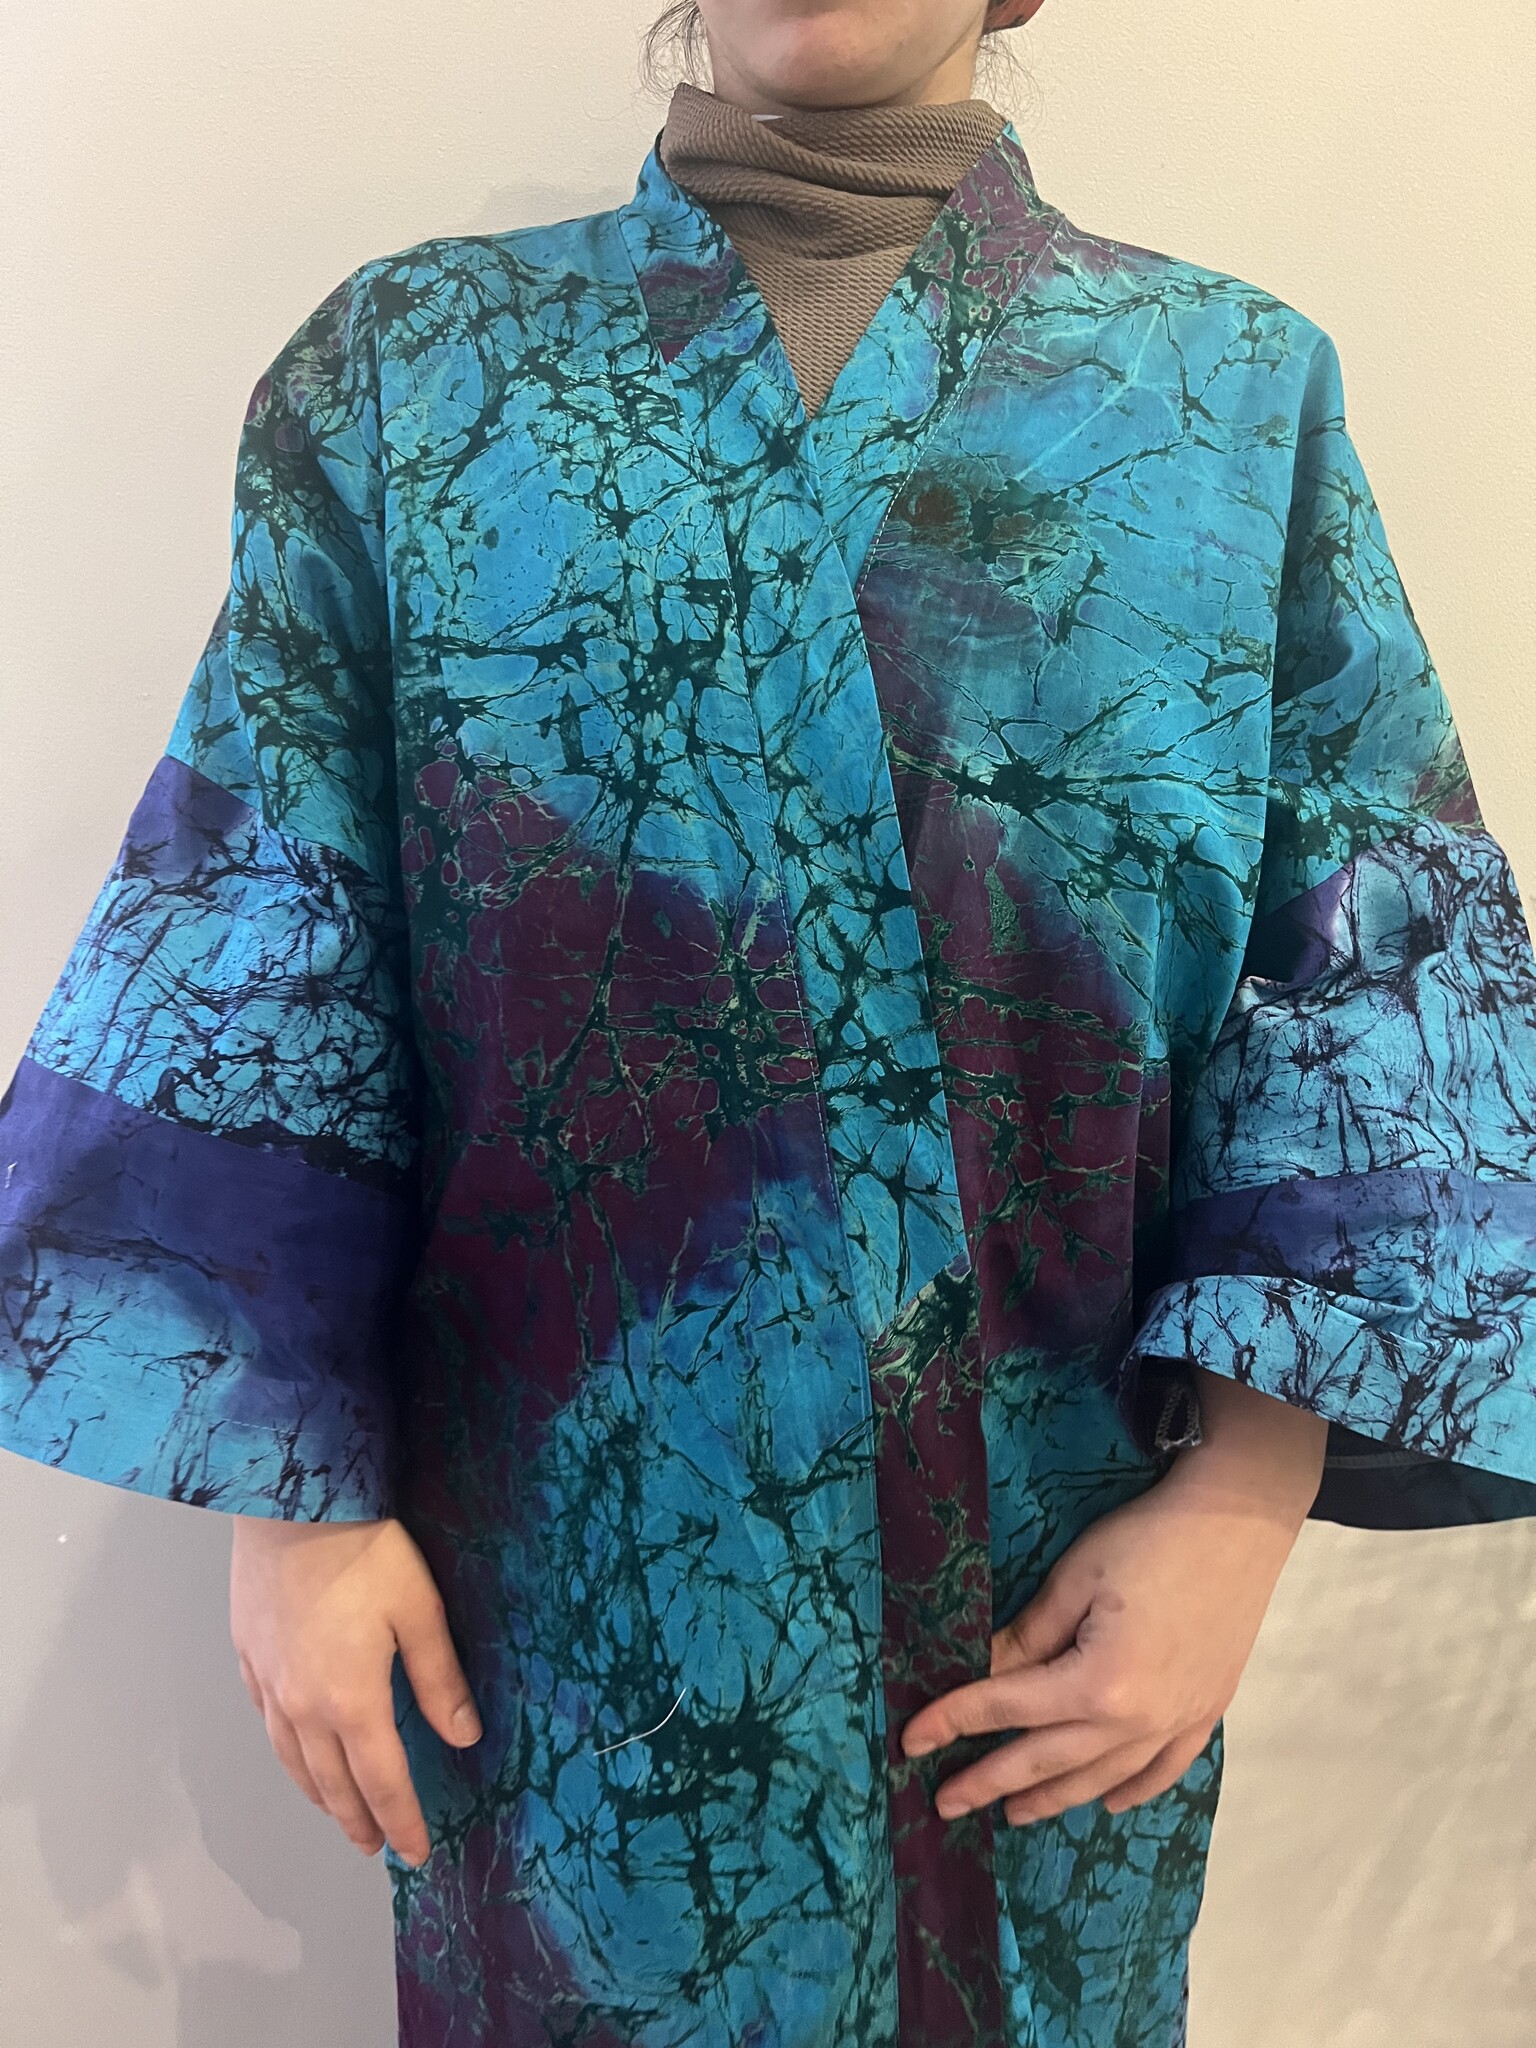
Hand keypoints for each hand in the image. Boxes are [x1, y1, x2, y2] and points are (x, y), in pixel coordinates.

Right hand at [230, 1515, 480, 1866]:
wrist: (292, 1503)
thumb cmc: (365, 1551)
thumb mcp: (420, 1611)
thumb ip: (440, 1680)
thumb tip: (465, 1737)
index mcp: (353, 1702)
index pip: (382, 1782)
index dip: (401, 1821)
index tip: (416, 1852)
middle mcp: (303, 1706)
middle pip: (332, 1782)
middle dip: (358, 1819)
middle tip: (375, 1846)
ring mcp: (269, 1682)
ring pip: (292, 1759)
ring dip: (318, 1794)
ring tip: (337, 1812)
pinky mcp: (248, 1654)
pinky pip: (266, 1720)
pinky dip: (285, 1749)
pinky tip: (291, 1748)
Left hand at [900, 1372, 1327, 1825]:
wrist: (1240, 1525)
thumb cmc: (1150, 1539)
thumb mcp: (1075, 1578)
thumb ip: (1028, 1636)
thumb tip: (982, 1671)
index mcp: (1100, 1684)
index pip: (1007, 1709)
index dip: (953, 1722)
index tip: (911, 1741)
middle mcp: (1138, 1720)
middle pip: (1048, 1760)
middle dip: (990, 1781)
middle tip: (946, 1801)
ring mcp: (1178, 1723)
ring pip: (1102, 1778)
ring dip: (1053, 1797)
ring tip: (1013, 1812)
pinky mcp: (1205, 1713)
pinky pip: (1162, 1771)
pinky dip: (1130, 1791)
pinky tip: (1107, 1803)